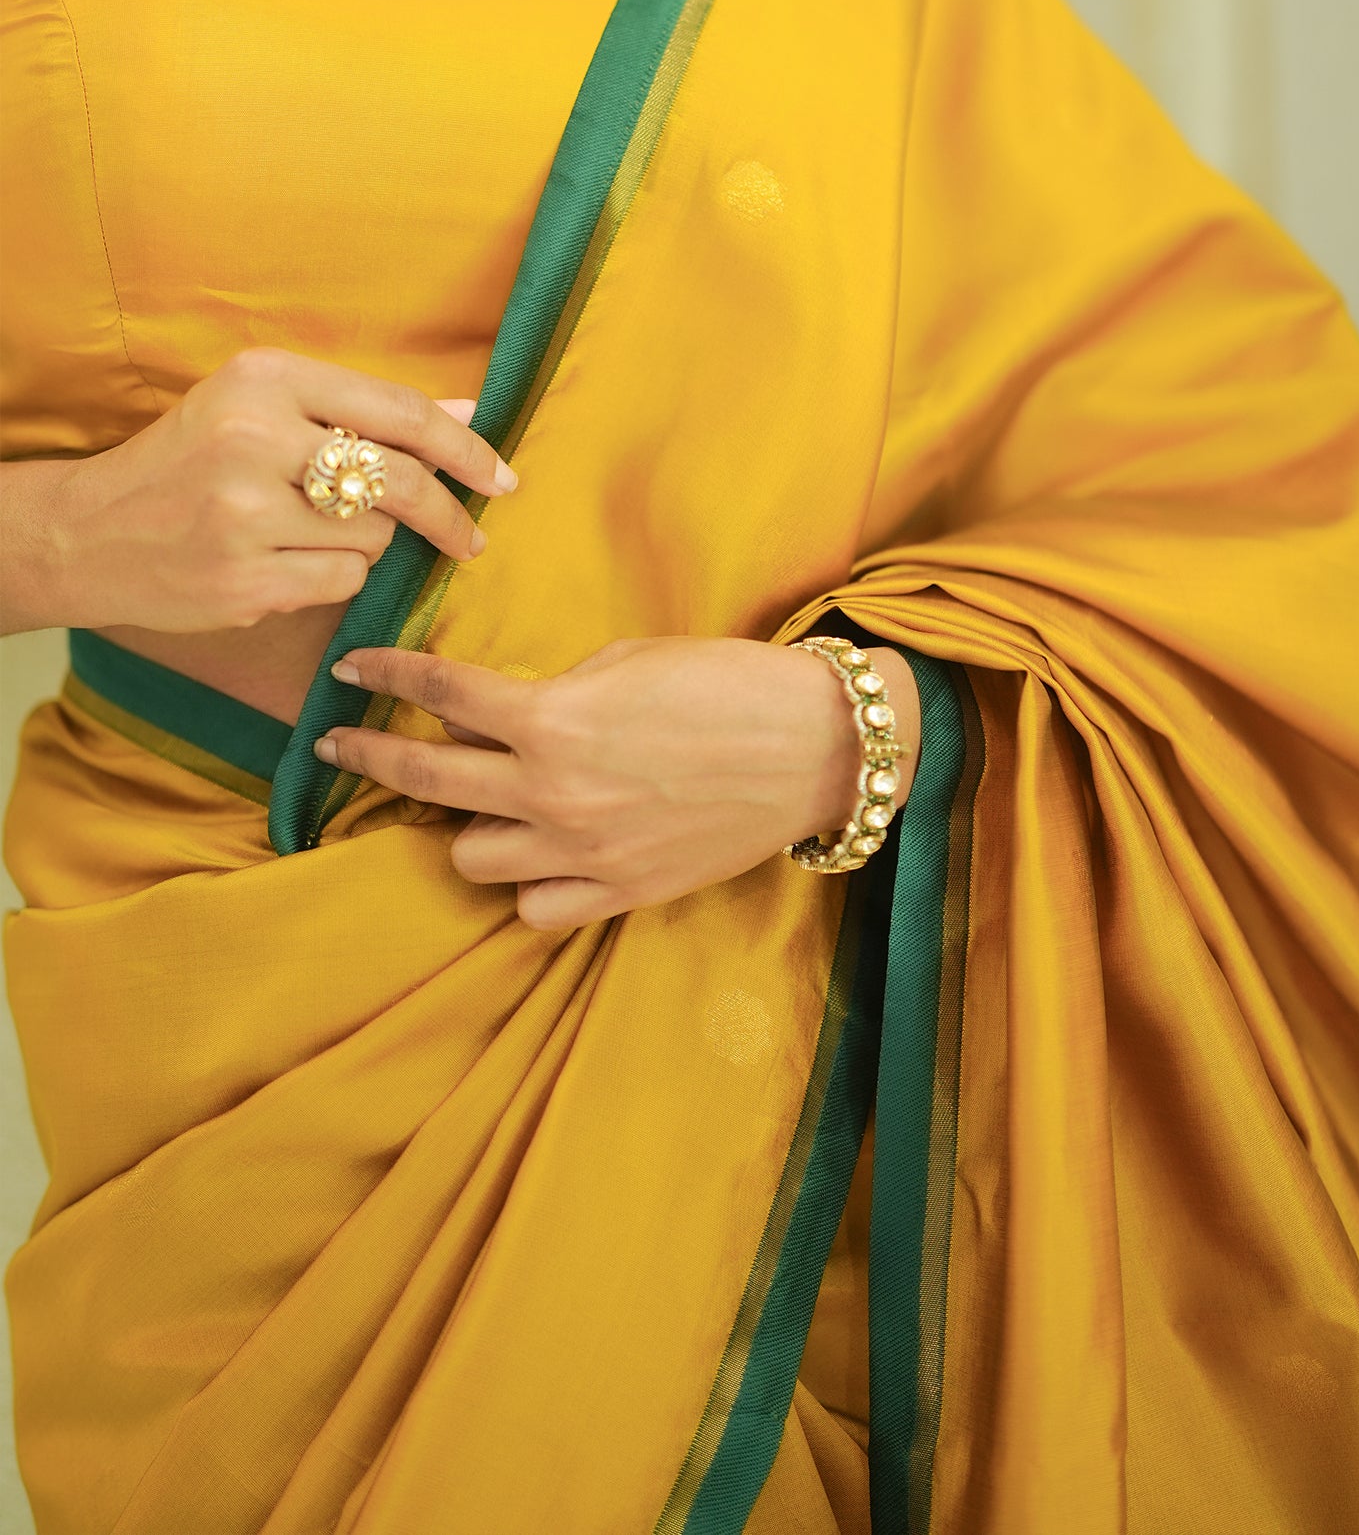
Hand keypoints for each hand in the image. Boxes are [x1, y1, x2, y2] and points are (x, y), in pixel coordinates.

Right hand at [0, 348, 515, 634]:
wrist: (90, 531)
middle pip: (400, 479)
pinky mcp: (243, 579)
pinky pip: (342, 582)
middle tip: (471, 537)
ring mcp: (245, 514)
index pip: (398, 411)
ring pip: (374, 536)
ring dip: (366, 543)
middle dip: (448, 514)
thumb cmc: (192, 461)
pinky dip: (336, 578)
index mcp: (266, 379)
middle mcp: (254, 438)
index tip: (500, 476)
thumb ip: (362, 409)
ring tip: (309, 532)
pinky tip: (287, 565)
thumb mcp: (263, 407)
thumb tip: (467, 411)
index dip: (464, 447)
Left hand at [314, 635, 920, 929]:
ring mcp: (581, 853)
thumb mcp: (627, 659)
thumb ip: (553, 689)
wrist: (811, 746)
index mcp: (551, 719)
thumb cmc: (725, 682)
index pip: (438, 692)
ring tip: (479, 800)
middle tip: (340, 745)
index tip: (349, 668)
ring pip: (470, 855)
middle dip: (371, 755)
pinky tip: (535, 853)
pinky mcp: (618, 893)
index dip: (385, 672)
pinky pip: (533, 906)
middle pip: (427, 778)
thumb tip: (500, 709)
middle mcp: (551, 793)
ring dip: (465, 823)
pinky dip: (526, 881)